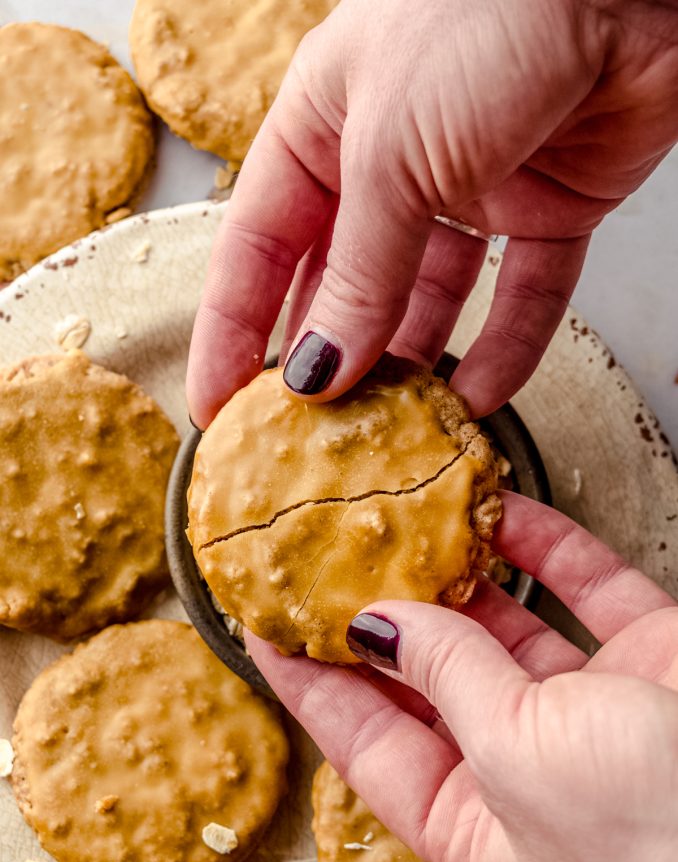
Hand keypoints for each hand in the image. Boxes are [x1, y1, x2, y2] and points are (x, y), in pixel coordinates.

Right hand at [187, 0, 677, 426]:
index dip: (233, 331)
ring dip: (415, 365)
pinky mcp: (548, 207)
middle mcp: (389, 163)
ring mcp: (470, 187)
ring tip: (396, 429)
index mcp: (321, 129)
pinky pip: (522, 295)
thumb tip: (316, 369)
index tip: (217, 406)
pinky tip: (480, 397)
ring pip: (432, 300)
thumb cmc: (485, 15)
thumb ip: (356, 272)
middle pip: (342, 284)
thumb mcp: (389, 154)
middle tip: (308, 437)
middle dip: (327, 361)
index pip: (258, 248)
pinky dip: (506, 347)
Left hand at [246, 492, 677, 861]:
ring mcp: (593, 714)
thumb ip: (447, 678)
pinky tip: (491, 504)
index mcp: (484, 834)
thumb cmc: (660, 824)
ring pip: (504, 629)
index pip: (368, 747)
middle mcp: (532, 777)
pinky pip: (579, 590)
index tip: (259, 625)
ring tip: (392, 518)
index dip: (310, 684)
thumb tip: (380, 626)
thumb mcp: (519, 754)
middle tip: (318, 558)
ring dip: (455, 574)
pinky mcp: (647, 659)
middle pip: (430, 684)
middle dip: (377, 620)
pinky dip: (539, 545)